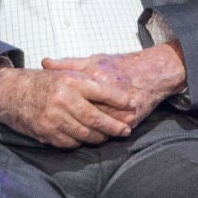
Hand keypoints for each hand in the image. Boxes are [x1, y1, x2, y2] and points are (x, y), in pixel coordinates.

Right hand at [0, 63, 144, 149]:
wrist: (10, 94)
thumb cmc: (41, 82)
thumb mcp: (63, 73)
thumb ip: (84, 78)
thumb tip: (112, 84)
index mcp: (69, 81)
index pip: (101, 91)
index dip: (120, 99)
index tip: (133, 104)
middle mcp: (63, 100)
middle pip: (96, 117)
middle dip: (114, 125)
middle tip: (127, 129)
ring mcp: (54, 119)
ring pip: (86, 133)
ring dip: (100, 137)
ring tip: (110, 136)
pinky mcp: (47, 133)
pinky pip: (71, 142)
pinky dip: (81, 141)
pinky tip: (88, 139)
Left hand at [42, 45, 187, 127]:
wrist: (152, 71)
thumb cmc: (120, 65)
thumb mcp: (93, 60)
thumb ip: (68, 64)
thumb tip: (44, 63)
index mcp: (95, 81)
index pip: (72, 101)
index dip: (60, 109)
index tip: (51, 112)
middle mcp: (107, 98)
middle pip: (83, 119)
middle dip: (71, 127)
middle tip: (60, 129)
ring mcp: (120, 112)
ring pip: (97, 130)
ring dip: (86, 136)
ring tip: (74, 136)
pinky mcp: (131, 121)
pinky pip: (112, 135)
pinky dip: (102, 137)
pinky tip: (93, 137)